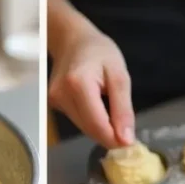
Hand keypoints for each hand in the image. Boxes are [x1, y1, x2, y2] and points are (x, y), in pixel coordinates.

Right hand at [48, 24, 134, 148]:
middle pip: (89, 129)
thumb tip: (126, 139)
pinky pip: (78, 120)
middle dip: (109, 135)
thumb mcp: (120, 75)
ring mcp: (54, 100)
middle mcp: (61, 95)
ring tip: (113, 112)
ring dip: (101, 128)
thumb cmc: (100, 52)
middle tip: (127, 130)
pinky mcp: (54, 104)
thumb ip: (123, 108)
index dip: (115, 139)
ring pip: (83, 128)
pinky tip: (99, 107)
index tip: (131, 143)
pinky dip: (92, 121)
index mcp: (78, 84)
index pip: (97, 124)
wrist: (73, 40)